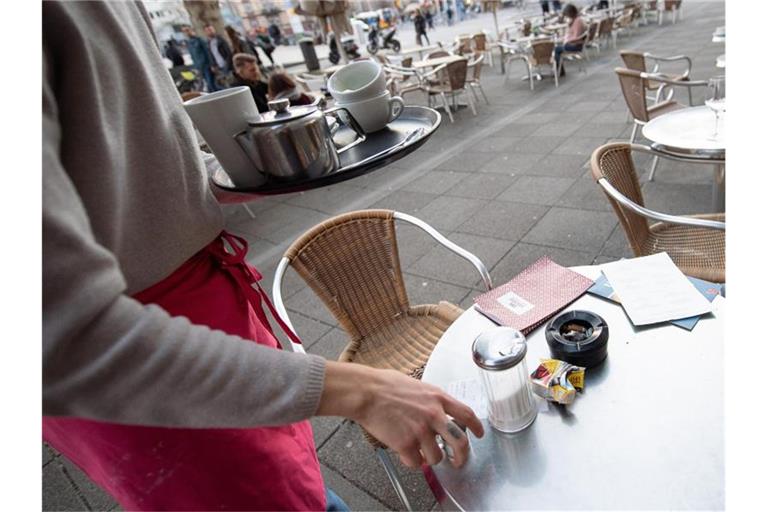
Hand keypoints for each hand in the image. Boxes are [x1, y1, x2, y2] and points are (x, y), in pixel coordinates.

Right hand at [317, 362, 483, 468]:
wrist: (367, 392)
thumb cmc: (385, 385)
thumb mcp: (417, 385)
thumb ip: (430, 400)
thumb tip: (436, 411)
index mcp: (438, 398)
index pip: (466, 414)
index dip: (476, 427)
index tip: (479, 434)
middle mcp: (433, 415)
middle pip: (460, 442)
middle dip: (461, 456)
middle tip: (457, 461)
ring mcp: (421, 431)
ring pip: (436, 457)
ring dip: (430, 458)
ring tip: (420, 452)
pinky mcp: (406, 444)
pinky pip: (415, 462)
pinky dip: (411, 461)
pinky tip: (405, 453)